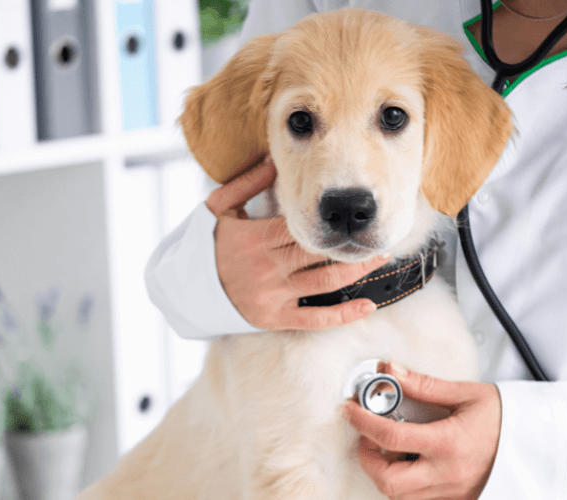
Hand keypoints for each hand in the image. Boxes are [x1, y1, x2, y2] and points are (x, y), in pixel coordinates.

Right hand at [205, 155, 390, 330]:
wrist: (187, 288)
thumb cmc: (206, 244)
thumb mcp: (219, 208)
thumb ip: (247, 183)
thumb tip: (273, 158)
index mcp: (253, 239)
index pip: (297, 227)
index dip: (326, 222)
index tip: (350, 214)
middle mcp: (265, 268)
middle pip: (317, 254)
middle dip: (350, 245)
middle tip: (377, 234)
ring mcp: (271, 296)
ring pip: (323, 284)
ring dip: (356, 271)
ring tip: (379, 258)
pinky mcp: (275, 318)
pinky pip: (313, 319)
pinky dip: (342, 315)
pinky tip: (367, 305)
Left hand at [342, 361, 500, 499]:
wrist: (538, 442)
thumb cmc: (504, 417)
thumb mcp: (465, 393)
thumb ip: (423, 385)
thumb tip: (389, 370)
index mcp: (449, 444)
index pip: (390, 438)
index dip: (362, 422)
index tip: (350, 409)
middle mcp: (448, 474)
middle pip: (389, 481)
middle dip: (367, 458)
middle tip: (366, 436)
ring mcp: (453, 492)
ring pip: (400, 497)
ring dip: (384, 473)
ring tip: (387, 448)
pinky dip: (404, 485)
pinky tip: (407, 463)